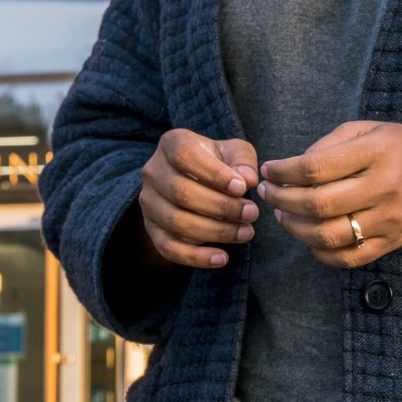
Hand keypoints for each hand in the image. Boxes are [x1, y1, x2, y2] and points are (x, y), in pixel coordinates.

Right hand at [135, 128, 259, 270]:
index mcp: (171, 144)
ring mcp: (149, 202)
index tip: (242, 188)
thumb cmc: (217, 163)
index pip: (185, 155)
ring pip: (176, 222)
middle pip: (180, 192)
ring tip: (246, 233)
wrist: (193, 181)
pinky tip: (222, 258)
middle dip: (221, 207)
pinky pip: (169, 248)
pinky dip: (196, 257)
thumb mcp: (233, 153)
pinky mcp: (152, 229)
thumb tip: (247, 180)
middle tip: (252, 213)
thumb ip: (242, 161)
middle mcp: (153, 171)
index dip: (214, 173)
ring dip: (215, 231)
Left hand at [256, 121, 401, 268]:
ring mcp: (389, 220)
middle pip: (318, 204)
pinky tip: (308, 238)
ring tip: (283, 216)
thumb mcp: (369, 129)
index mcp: (376, 152)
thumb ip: (328, 145)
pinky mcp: (392, 243)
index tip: (268, 170)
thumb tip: (290, 169)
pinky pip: (349, 258)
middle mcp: (384, 187)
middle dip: (281, 201)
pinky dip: (320, 253)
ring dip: (295, 229)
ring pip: (329, 236)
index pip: (315, 167)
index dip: (283, 171)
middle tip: (267, 194)